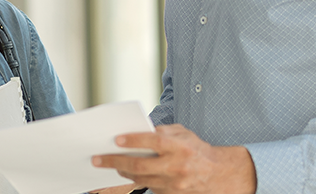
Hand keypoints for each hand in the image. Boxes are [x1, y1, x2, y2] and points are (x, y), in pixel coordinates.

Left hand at [92, 124, 255, 193]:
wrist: (218, 174)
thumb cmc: (196, 149)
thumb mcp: (182, 133)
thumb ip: (161, 131)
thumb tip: (136, 130)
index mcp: (180, 146)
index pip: (153, 141)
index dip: (134, 141)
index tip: (116, 140)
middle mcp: (176, 166)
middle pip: (140, 165)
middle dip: (115, 162)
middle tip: (97, 159)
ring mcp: (174, 183)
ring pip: (141, 178)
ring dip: (122, 172)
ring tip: (108, 165)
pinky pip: (149, 186)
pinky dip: (136, 179)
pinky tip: (126, 172)